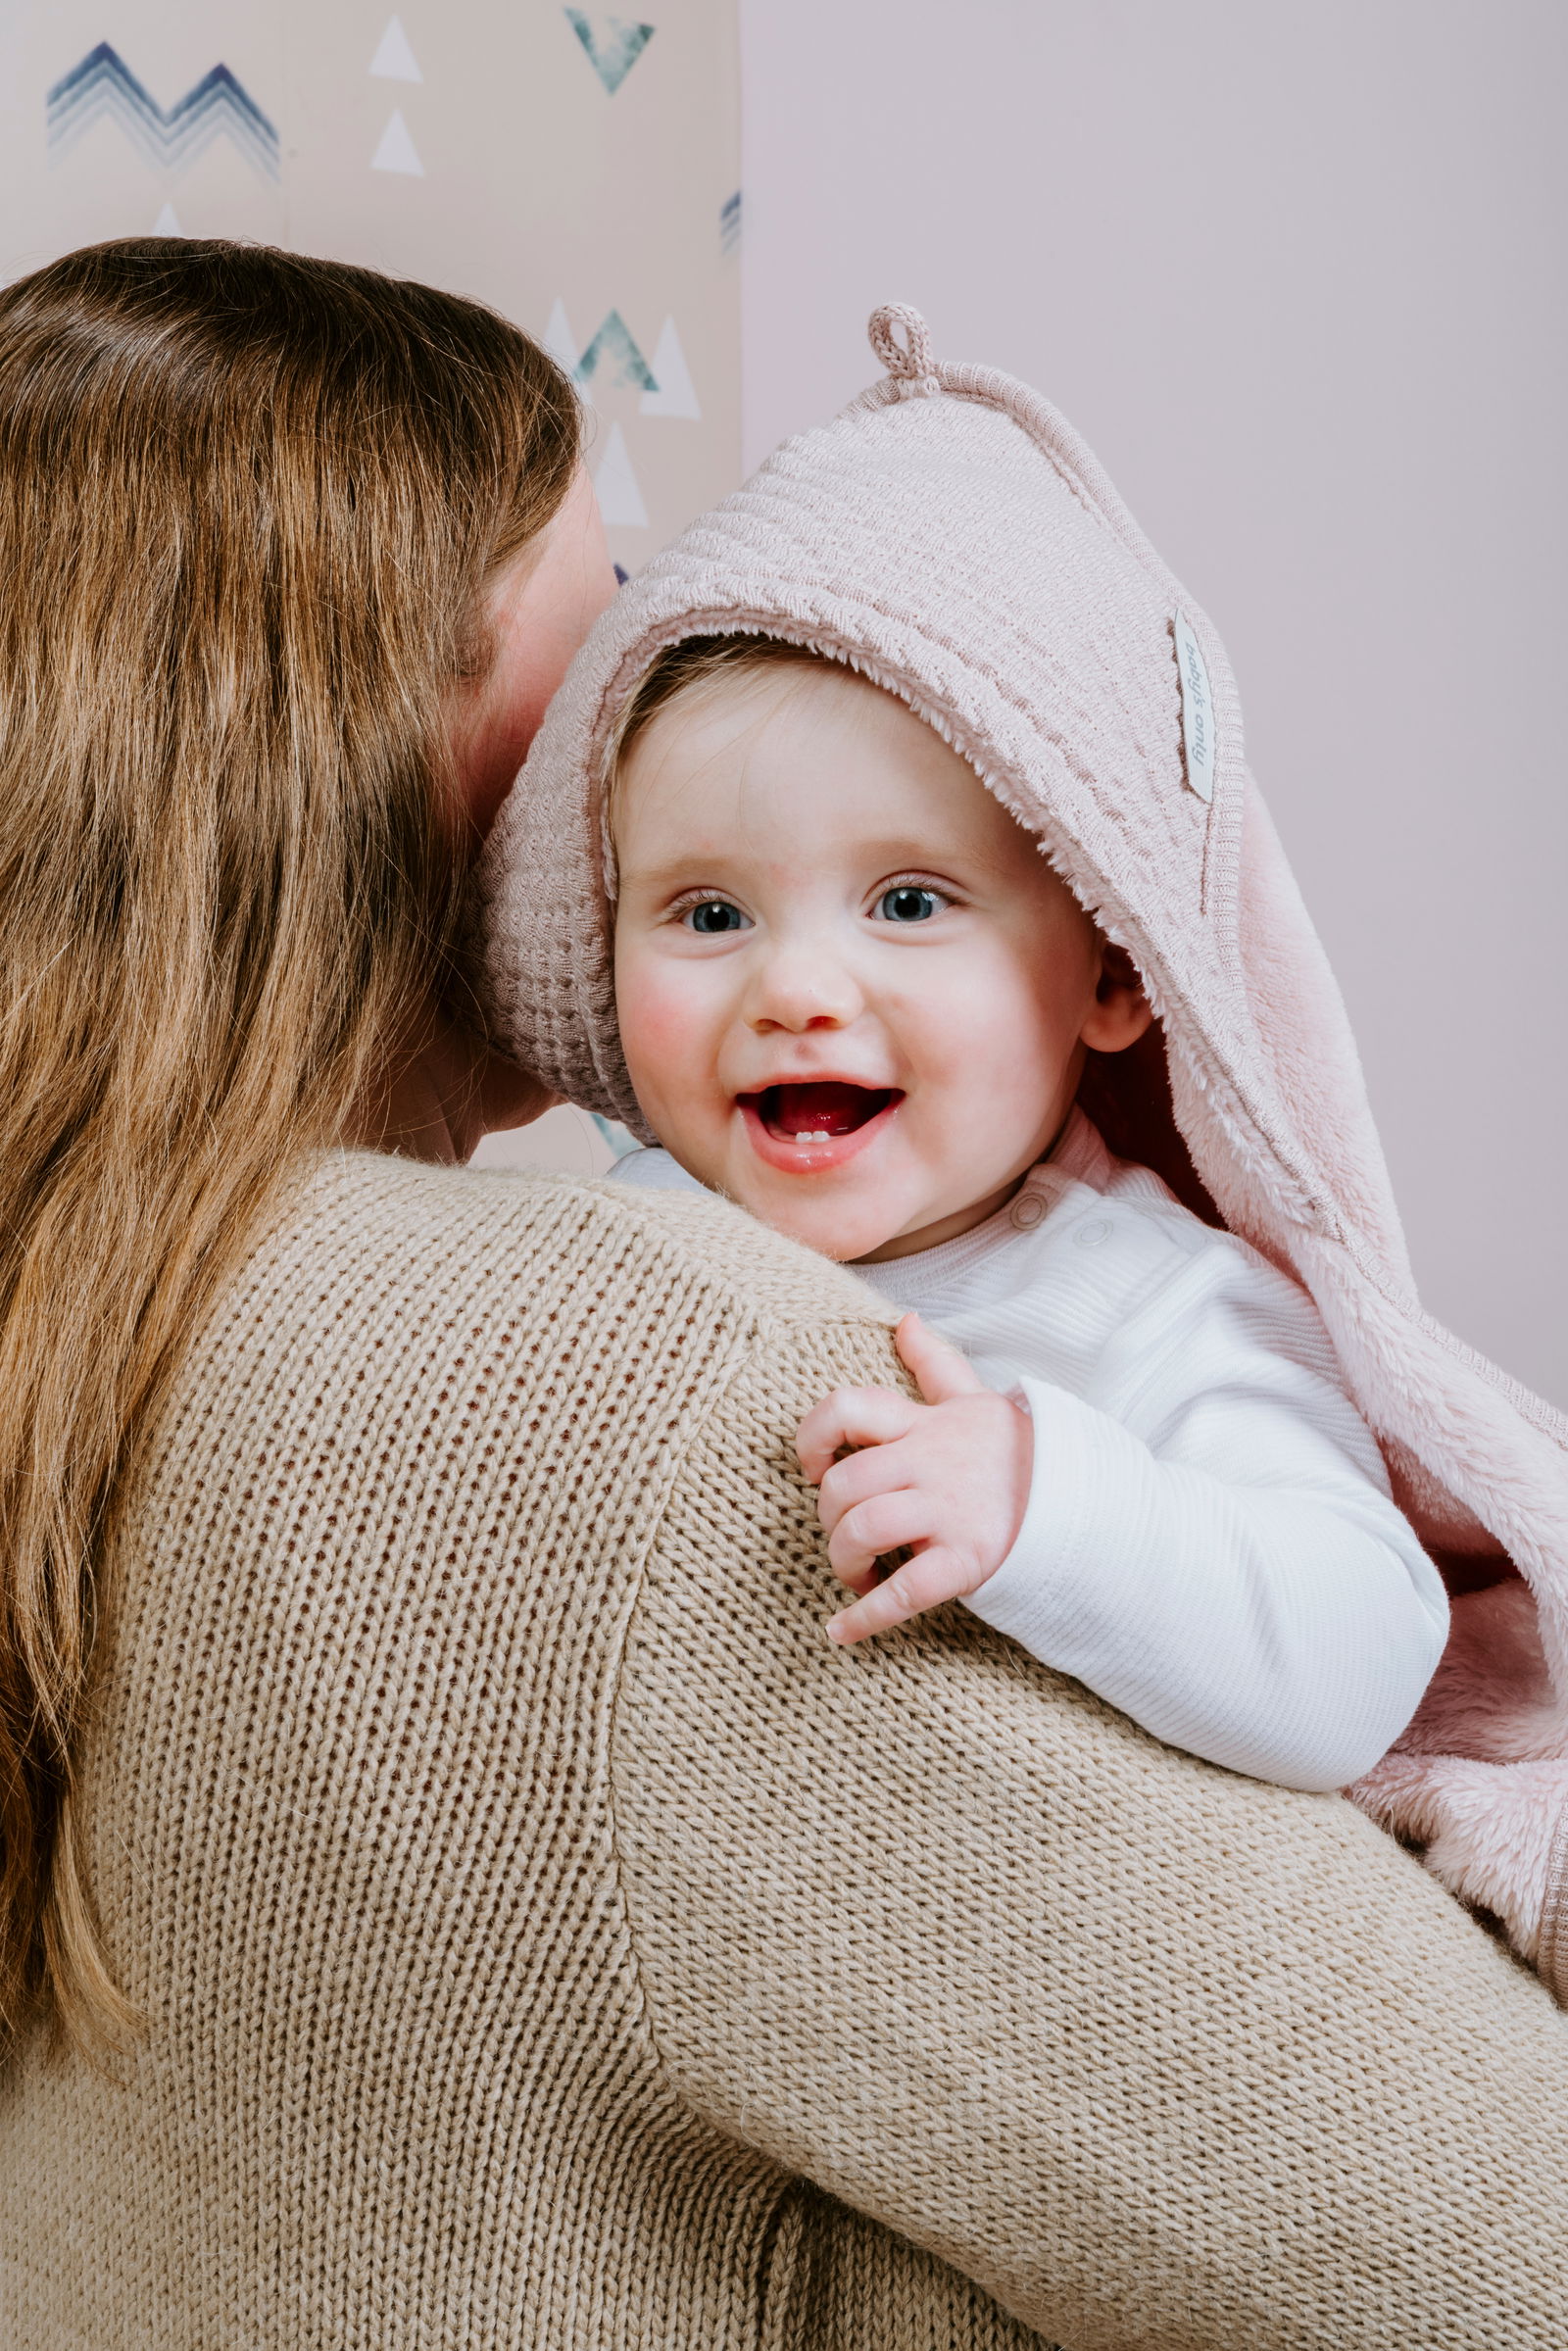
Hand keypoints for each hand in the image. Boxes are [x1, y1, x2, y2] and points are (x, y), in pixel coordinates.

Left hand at [794, 1312, 1032, 1644]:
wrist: (1089, 1503)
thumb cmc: (1021, 1456)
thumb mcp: (978, 1401)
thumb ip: (936, 1364)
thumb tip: (905, 1319)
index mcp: (927, 1425)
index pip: (849, 1408)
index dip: (813, 1436)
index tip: (812, 1467)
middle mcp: (932, 1463)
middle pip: (843, 1483)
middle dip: (828, 1519)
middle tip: (846, 1535)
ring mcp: (950, 1513)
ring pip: (862, 1530)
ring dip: (843, 1560)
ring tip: (856, 1573)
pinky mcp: (968, 1561)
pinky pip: (903, 1591)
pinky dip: (864, 1617)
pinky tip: (841, 1631)